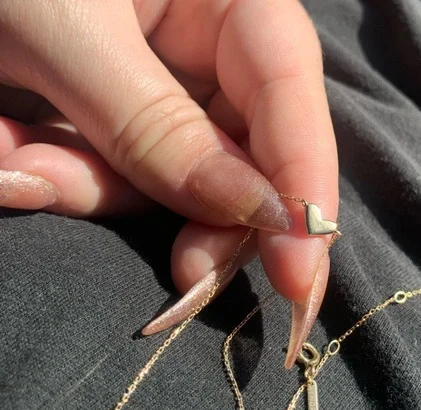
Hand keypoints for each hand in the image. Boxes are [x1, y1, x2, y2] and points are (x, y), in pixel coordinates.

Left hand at [0, 0, 337, 366]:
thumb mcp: (64, 28)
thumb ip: (160, 128)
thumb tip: (256, 216)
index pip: (290, 95)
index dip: (305, 188)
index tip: (300, 280)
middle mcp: (206, 50)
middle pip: (246, 158)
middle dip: (207, 224)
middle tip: (185, 285)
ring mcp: (162, 93)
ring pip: (173, 183)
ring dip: (96, 193)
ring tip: (15, 168)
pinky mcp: (117, 124)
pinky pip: (116, 177)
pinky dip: (61, 181)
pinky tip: (8, 157)